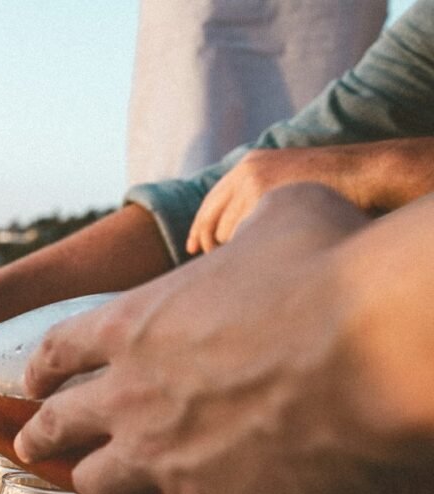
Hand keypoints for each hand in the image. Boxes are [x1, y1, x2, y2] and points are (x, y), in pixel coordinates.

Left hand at [16, 184, 408, 493]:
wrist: (379, 351)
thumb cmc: (334, 269)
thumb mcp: (283, 212)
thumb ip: (249, 220)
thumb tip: (259, 217)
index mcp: (131, 323)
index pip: (59, 350)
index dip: (43, 368)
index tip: (34, 383)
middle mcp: (127, 394)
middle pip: (56, 427)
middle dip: (39, 437)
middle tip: (32, 445)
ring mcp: (158, 454)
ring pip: (97, 485)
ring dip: (99, 481)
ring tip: (102, 483)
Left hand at [187, 146, 362, 254]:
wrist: (363, 173)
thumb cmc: (331, 186)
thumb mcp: (286, 183)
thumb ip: (260, 197)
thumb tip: (232, 232)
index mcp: (248, 165)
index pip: (211, 202)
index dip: (199, 228)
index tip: (193, 248)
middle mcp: (245, 171)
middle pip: (212, 220)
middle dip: (212, 245)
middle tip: (214, 265)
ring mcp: (253, 183)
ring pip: (227, 232)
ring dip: (238, 251)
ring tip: (258, 259)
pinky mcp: (264, 197)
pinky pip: (244, 235)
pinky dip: (251, 249)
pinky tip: (268, 255)